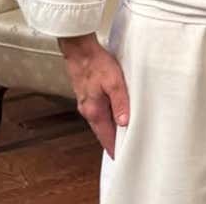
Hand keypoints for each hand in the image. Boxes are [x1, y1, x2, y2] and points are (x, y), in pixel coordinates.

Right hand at [58, 33, 128, 158]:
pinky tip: (115, 115)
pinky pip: (99, 112)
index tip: (122, 156)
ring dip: (110, 129)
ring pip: (100, 122)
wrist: (80, 50)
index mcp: (94, 111)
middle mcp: (88, 110)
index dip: (114, 147)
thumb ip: (120, 102)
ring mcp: (86, 103)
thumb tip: (125, 122)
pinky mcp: (87, 95)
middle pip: (102, 131)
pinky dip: (107, 117)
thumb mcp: (115, 82)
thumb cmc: (97, 64)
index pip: (106, 136)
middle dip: (113, 140)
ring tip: (123, 135)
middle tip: (126, 148)